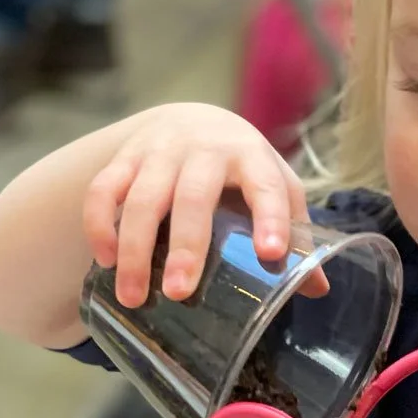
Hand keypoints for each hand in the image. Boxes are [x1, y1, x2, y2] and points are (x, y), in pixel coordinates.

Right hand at [84, 104, 307, 307]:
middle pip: (193, 196)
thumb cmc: (242, 168)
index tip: (272, 254)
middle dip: (185, 246)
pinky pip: (103, 189)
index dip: (271, 218)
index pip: (266, 185)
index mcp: (251, 155)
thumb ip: (294, 231)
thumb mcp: (273, 186)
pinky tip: (106, 261)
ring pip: (142, 197)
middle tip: (179, 293)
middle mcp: (203, 147)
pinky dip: (99, 225)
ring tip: (133, 297)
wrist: (192, 120)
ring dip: (134, 249)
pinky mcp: (123, 157)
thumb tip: (317, 289)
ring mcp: (159, 151)